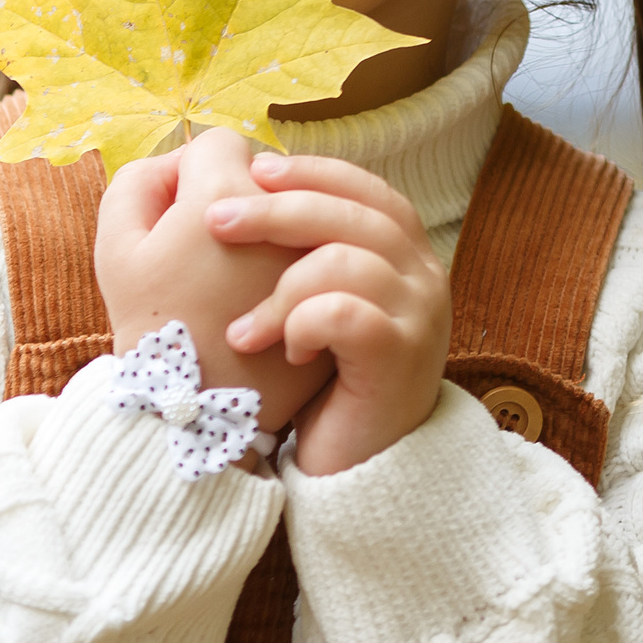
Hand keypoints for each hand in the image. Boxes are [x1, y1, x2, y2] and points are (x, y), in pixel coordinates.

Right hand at [93, 128, 336, 432]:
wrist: (195, 414)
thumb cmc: (151, 326)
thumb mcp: (116, 246)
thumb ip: (141, 181)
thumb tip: (184, 161)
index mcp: (228, 196)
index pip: (222, 145)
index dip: (192, 175)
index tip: (183, 216)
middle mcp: (288, 216)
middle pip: (272, 173)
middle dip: (244, 196)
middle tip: (213, 245)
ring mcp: (321, 255)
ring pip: (306, 210)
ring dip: (280, 225)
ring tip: (244, 271)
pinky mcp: (344, 293)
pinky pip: (325, 253)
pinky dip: (304, 262)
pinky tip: (273, 296)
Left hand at [208, 151, 450, 475]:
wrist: (359, 472)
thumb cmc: (327, 383)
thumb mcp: (321, 303)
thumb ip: (311, 252)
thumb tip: (259, 188)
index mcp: (408, 257)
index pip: (367, 189)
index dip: (312, 173)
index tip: (254, 171)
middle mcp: (426, 279)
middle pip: (352, 215)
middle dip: (276, 211)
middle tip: (217, 222)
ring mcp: (421, 319)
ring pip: (343, 261)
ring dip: (279, 289)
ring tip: (245, 328)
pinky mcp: (401, 360)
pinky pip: (344, 313)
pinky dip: (301, 324)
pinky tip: (285, 351)